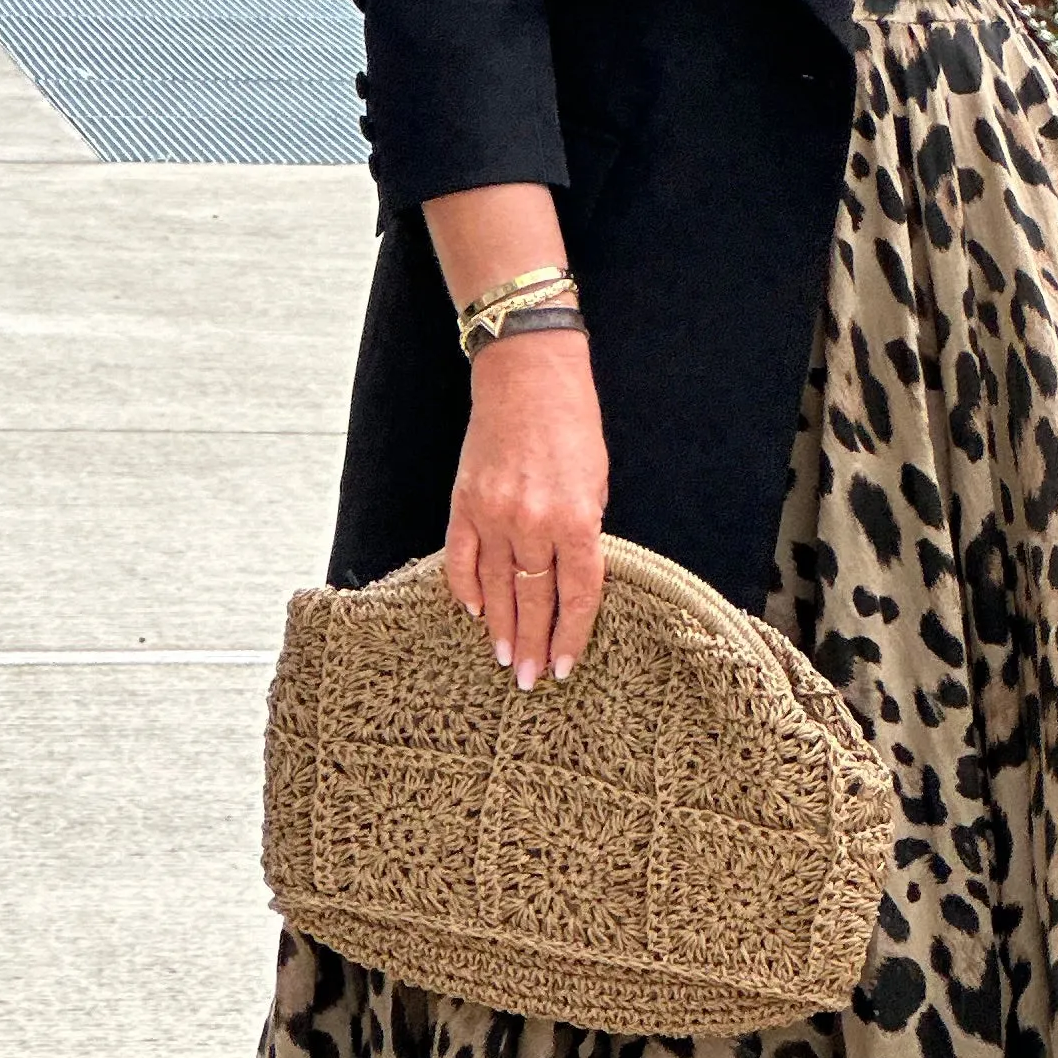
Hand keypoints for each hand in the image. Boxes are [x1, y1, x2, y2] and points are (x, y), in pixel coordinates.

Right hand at [445, 330, 608, 686]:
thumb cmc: (573, 424)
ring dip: (501, 629)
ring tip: (507, 661)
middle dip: (535, 645)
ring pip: (495, 588)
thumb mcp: (597, 479)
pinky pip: (460, 560)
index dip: (572, 635)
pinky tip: (475, 614)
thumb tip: (570, 577)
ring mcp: (493, 514)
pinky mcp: (463, 503)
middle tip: (532, 681)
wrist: (527, 376)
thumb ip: (583, 531)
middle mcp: (533, 522)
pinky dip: (466, 590)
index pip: (577, 594)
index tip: (567, 666)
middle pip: (534, 600)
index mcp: (576, 518)